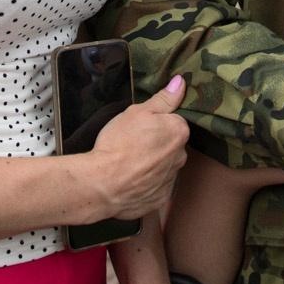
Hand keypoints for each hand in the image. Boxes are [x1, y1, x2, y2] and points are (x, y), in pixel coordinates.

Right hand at [85, 76, 190, 220]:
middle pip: (172, 146)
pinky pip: (156, 188)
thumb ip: (163, 99)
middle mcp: (181, 157)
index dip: (158, 124)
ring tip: (130, 165)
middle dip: (158, 145)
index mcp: (179, 132)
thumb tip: (181, 83)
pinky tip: (131, 181)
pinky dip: (146, 185)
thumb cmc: (119, 142)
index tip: (142, 128)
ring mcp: (171, 181)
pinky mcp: (160, 200)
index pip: (175, 124)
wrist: (102, 183)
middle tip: (134, 145)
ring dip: (153, 166)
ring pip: (164, 168)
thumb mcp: (137, 112)